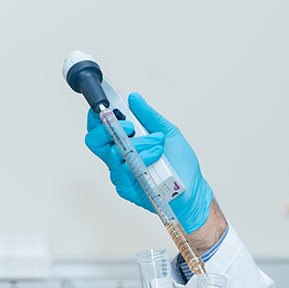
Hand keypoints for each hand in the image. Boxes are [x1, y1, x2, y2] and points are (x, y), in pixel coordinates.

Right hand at [84, 93, 212, 232]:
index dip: (98, 116)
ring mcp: (121, 173)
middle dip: (111, 128)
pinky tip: (157, 158)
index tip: (108, 106)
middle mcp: (118, 158)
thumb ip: (149, 116)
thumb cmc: (181, 165)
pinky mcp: (126, 188)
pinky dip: (143, 159)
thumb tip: (134, 98)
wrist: (193, 188)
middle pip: (95, 141)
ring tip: (158, 145)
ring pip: (115, 153)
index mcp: (124, 143)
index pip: (99, 128)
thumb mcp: (168, 132)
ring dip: (140, 144)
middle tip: (131, 127)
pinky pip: (125, 170)